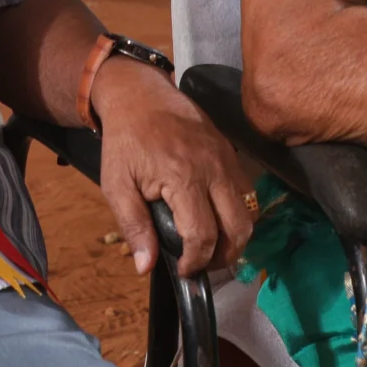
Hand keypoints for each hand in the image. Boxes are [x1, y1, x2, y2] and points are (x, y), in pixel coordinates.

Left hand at [87, 60, 253, 278]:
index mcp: (184, 177)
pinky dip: (237, 212)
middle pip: (239, 228)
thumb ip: (133, 226)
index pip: (203, 235)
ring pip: (249, 212)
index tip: (184, 271)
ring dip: (236, 236)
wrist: (140, 95)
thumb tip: (146, 267)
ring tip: (211, 246)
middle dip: (225, 256)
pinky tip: (216, 218)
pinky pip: (246, 191)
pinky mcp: (231, 152)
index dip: (196, 261)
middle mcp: (214, 169)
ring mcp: (227, 159)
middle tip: (203, 264)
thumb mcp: (117, 185)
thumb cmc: (125, 141)